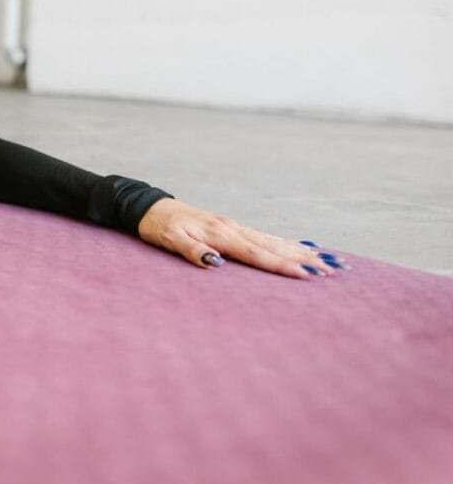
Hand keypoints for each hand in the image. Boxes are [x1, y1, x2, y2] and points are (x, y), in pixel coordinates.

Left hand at [137, 198, 348, 278]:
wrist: (150, 207)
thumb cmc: (158, 226)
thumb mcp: (168, 240)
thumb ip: (191, 251)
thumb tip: (214, 262)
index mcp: (220, 234)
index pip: (257, 254)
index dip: (283, 266)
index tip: (307, 275)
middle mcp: (232, 228)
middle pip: (274, 247)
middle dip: (303, 259)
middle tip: (332, 270)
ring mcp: (233, 226)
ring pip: (273, 240)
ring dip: (300, 251)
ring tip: (328, 260)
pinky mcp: (231, 226)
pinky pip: (264, 236)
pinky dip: (284, 242)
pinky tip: (298, 246)